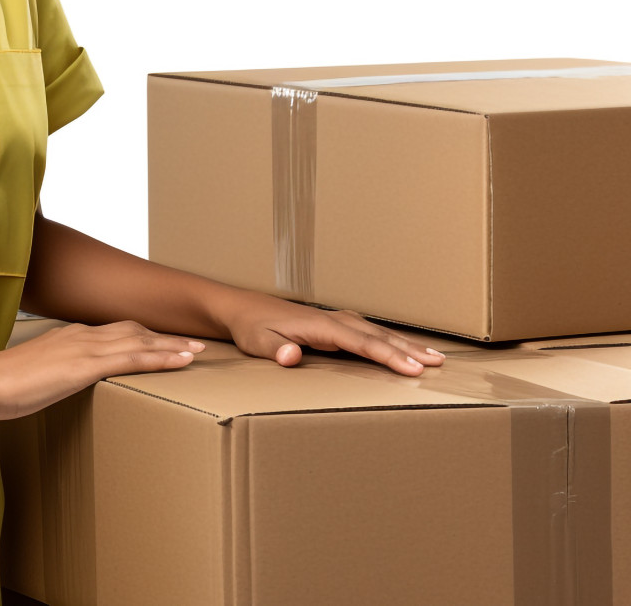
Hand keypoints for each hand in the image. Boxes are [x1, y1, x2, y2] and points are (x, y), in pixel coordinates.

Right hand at [0, 320, 206, 420]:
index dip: (143, 336)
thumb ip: (54, 373)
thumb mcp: (35, 375)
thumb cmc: (1, 384)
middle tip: (192, 343)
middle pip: (133, 331)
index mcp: (70, 336)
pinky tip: (180, 361)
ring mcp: (85, 348)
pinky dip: (160, 357)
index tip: (164, 341)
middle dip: (164, 337)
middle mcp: (82, 335)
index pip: (115, 332)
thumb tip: (63, 383)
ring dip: (171, 345)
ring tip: (197, 351)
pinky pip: (132, 358)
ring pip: (139, 341)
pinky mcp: (86, 365)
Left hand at [219, 289, 445, 375]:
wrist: (242, 309)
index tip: (412, 368)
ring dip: (403, 343)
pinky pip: (367, 333)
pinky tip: (401, 347)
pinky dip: (388, 340)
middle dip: (407, 349)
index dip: (387, 355)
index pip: (360, 342)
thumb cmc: (251, 327)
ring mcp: (334, 320)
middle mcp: (332, 320)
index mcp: (319, 326)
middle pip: (375, 335)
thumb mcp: (256, 341)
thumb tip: (292, 354)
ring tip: (433, 358)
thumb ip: (274, 348)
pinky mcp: (332, 325)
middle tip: (437, 364)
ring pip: (375, 332)